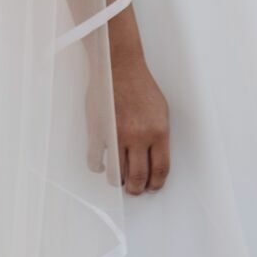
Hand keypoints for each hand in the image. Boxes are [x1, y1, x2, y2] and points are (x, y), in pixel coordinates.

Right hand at [109, 51, 170, 194]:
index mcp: (158, 131)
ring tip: (119, 178)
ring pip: (116, 175)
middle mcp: (138, 136)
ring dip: (118, 181)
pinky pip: (95, 162)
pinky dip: (99, 168)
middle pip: (138, 178)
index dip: (156, 184)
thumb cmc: (141, 87)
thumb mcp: (161, 111)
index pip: (160, 170)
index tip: (152, 187)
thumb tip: (155, 162)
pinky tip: (103, 164)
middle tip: (134, 189)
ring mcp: (116, 135)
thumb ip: (159, 137)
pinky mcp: (97, 132)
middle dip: (136, 189)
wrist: (119, 67)